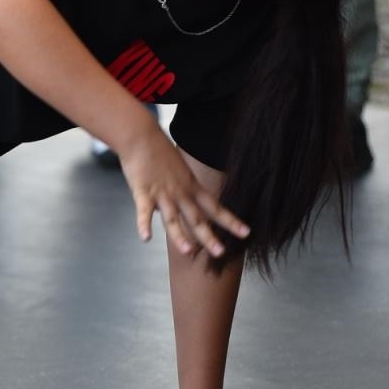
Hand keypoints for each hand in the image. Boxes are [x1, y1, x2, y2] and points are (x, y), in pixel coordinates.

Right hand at [118, 126, 248, 257]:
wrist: (142, 135)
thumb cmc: (159, 151)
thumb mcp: (180, 170)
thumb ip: (183, 189)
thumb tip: (183, 202)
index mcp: (191, 188)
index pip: (215, 208)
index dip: (231, 221)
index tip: (246, 233)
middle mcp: (180, 193)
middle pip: (197, 218)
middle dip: (209, 237)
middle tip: (220, 253)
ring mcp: (162, 194)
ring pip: (172, 219)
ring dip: (179, 236)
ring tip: (188, 251)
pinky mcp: (143, 192)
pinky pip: (143, 211)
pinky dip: (143, 224)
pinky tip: (145, 238)